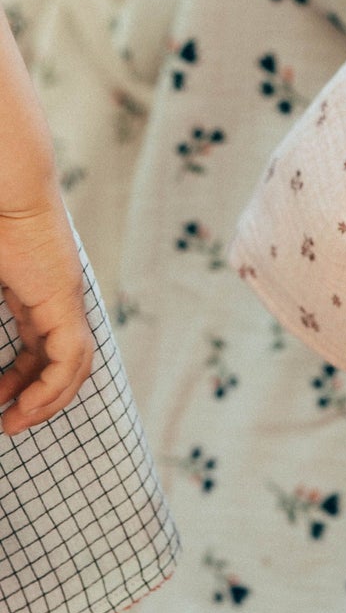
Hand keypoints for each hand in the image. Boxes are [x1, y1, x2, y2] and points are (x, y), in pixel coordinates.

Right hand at [0, 194, 93, 434]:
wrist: (5, 188)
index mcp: (35, 293)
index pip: (40, 347)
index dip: (23, 379)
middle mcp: (56, 299)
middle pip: (62, 361)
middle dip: (38, 398)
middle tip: (9, 424)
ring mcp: (64, 299)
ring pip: (73, 365)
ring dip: (49, 400)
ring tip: (17, 423)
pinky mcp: (63, 300)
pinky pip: (69, 357)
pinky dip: (53, 386)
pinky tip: (29, 405)